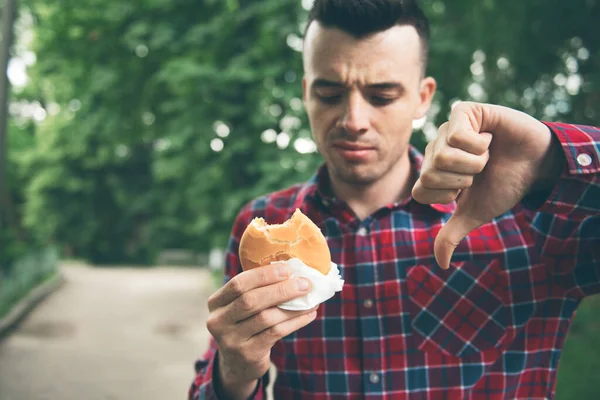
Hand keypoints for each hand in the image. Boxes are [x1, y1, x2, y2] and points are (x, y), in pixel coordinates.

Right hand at [206, 263, 316, 399]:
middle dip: (281, 290)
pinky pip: (275, 333)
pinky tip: (308, 315)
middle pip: (251, 300)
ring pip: (266, 318)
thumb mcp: (240, 307)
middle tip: (304, 284)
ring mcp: (231, 340)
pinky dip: (295, 322)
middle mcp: (218, 321)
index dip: (263, 275)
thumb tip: (293, 271)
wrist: (237, 364)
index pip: (238, 284)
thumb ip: (256, 290)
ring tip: (311, 300)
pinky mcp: (248, 354)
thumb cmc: (245, 324)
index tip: (287, 269)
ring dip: (293, 308)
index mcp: (216, 302)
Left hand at [412, 102, 564, 268]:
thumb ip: (451, 235)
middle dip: (462, 179)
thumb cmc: (503, 186)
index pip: (420, 190)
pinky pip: (456, 135)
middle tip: (478, 172)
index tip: (465, 189)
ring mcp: (447, 128)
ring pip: (443, 155)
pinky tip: (489, 138)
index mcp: (432, 172)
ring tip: (485, 155)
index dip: (447, 196)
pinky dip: (479, 144)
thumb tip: (440, 263)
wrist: (535, 166)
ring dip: (473, 162)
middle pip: (430, 173)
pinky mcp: (464, 112)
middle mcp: (435, 149)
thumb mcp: (475, 213)